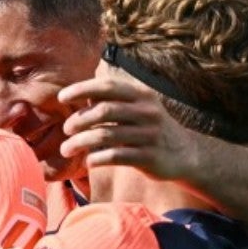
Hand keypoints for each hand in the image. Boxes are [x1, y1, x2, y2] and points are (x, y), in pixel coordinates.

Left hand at [57, 75, 208, 180]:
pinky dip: (97, 158)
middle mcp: (147, 112)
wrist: (186, 154)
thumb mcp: (138, 109)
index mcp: (141, 96)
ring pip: (106, 135)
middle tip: (66, 129)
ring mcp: (149, 135)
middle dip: (80, 119)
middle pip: (104, 111)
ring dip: (81, 142)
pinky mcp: (150, 157)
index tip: (61, 97)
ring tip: (67, 149)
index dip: (82, 89)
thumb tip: (82, 97)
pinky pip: (116, 156)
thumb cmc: (150, 129)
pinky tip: (88, 161)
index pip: (108, 87)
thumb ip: (113, 101)